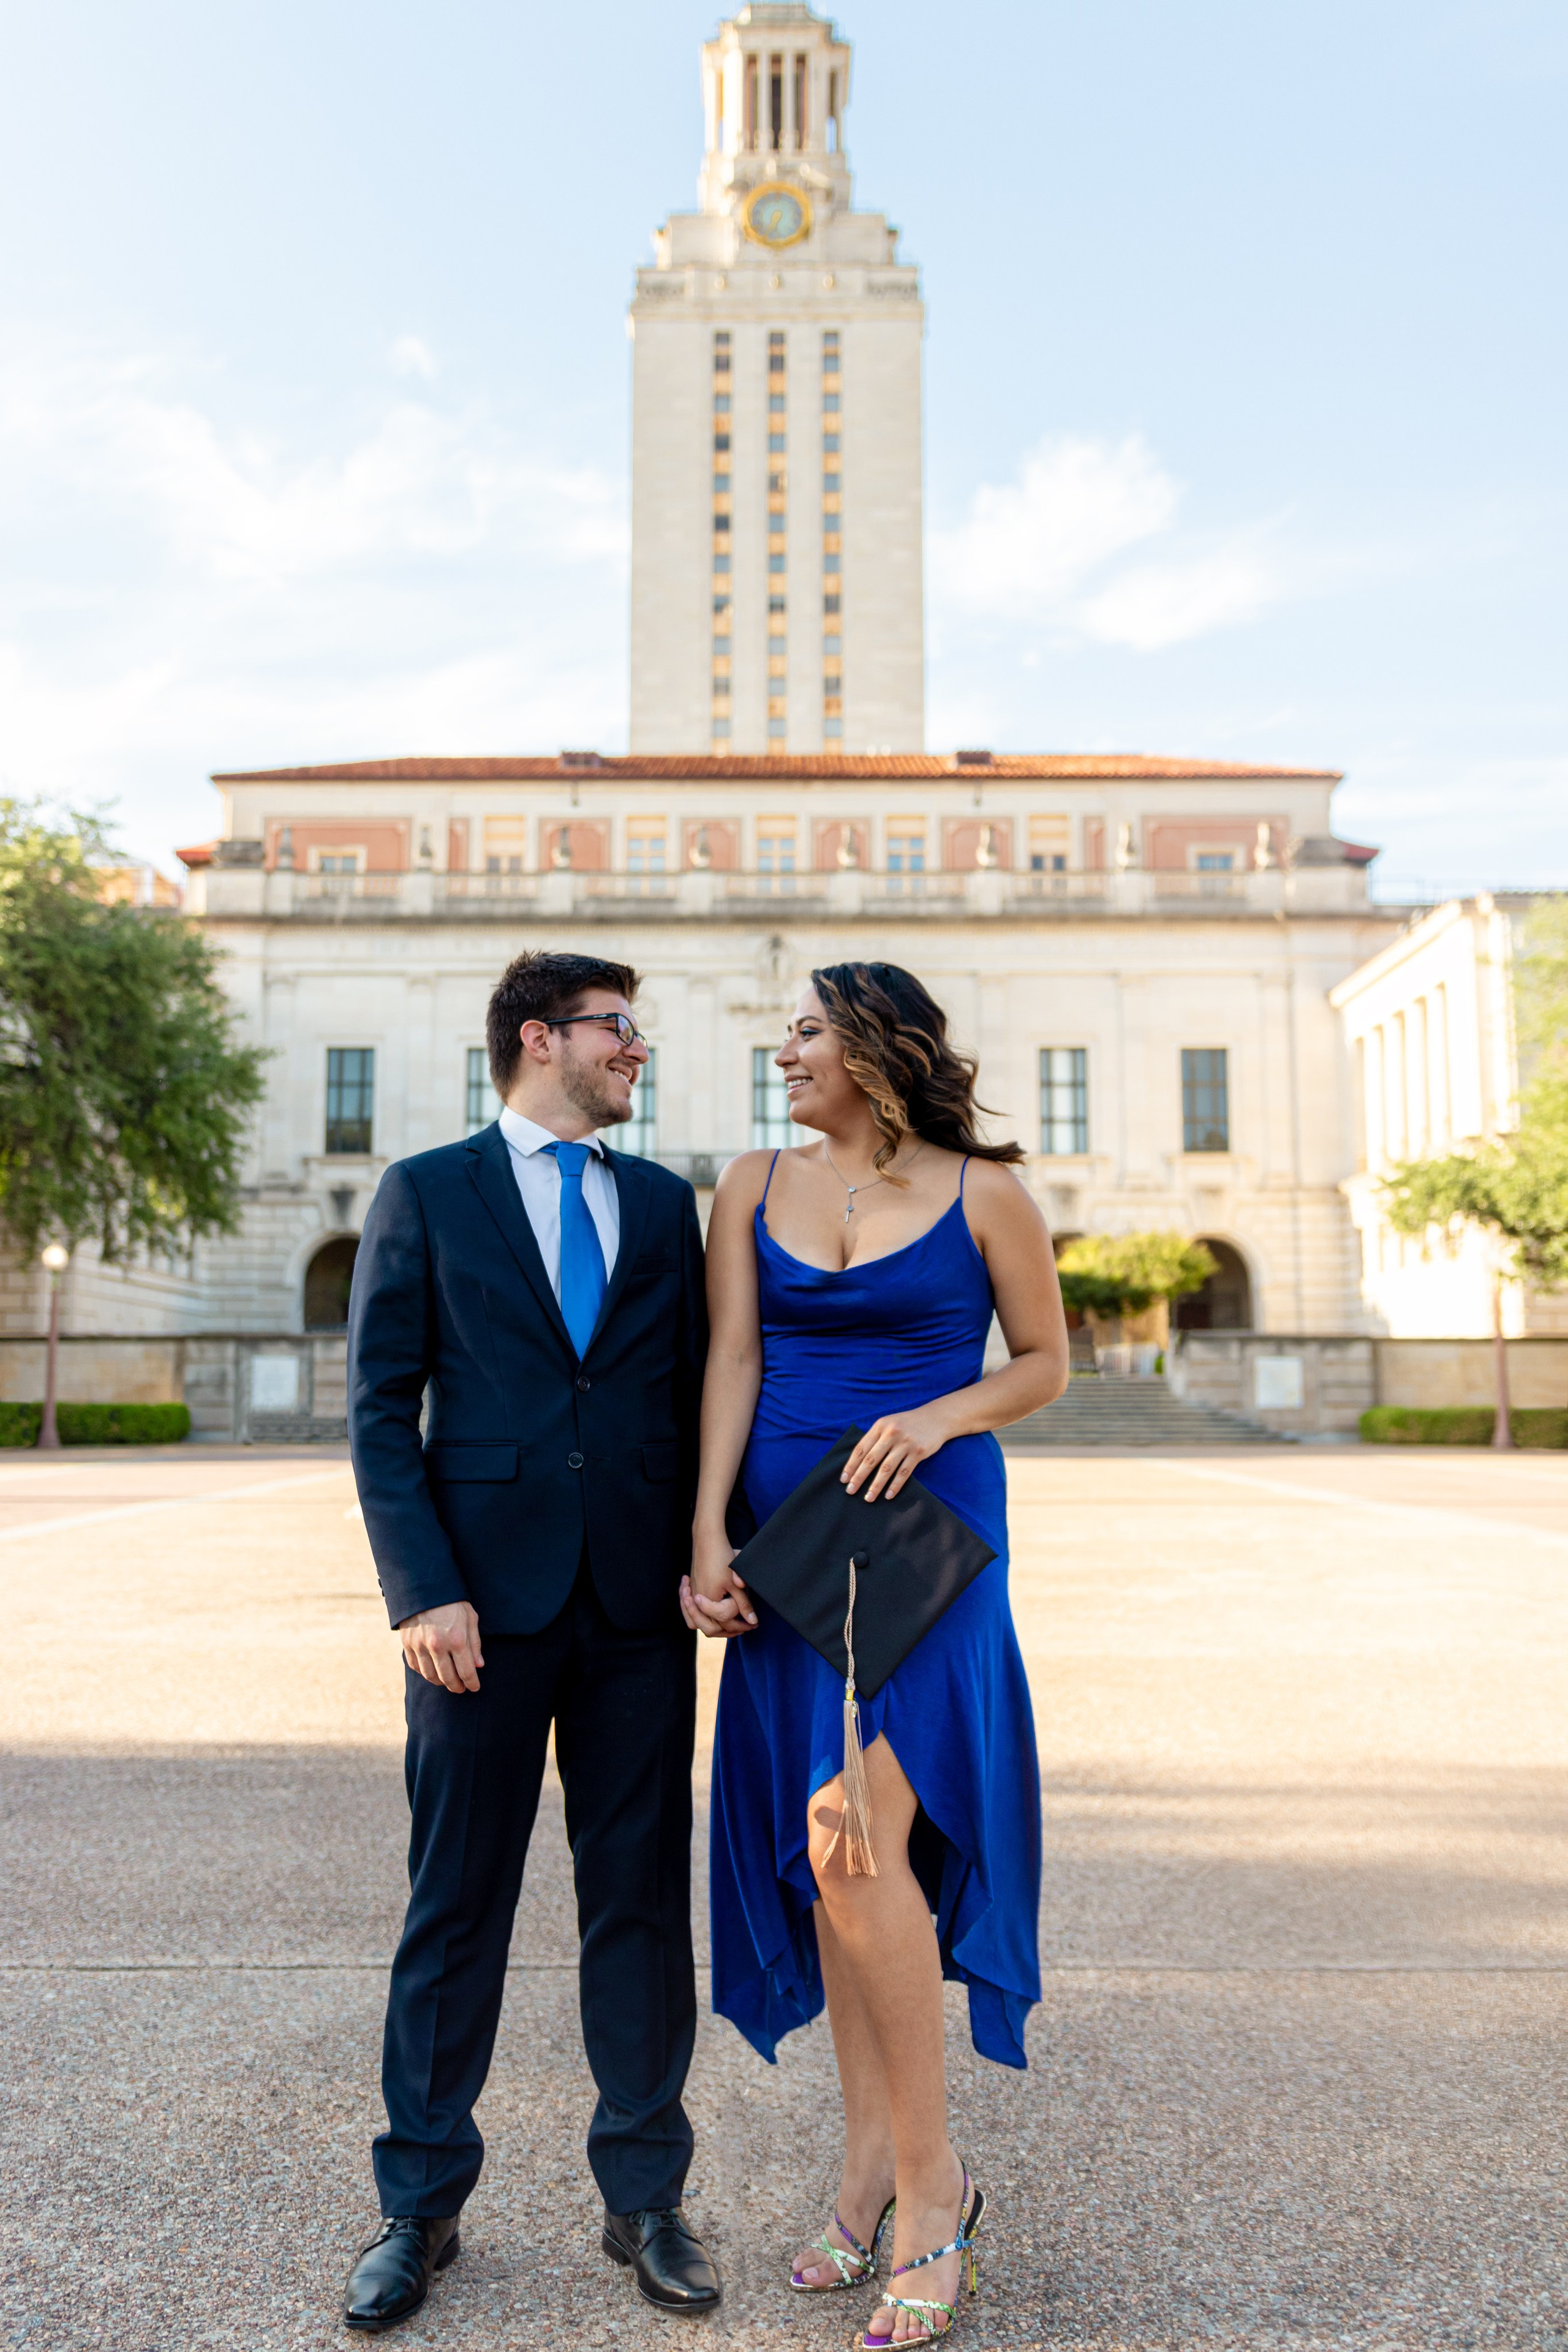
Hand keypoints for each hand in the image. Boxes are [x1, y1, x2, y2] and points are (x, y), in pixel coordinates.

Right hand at [399, 1600, 483, 1691]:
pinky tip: (432, 1672)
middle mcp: (437, 1645)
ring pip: (431, 1676)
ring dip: (441, 1682)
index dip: (472, 1683)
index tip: (475, 1688)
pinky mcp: (407, 1644)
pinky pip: (416, 1667)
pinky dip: (425, 1673)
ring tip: (448, 1681)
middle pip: (448, 1678)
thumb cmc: (452, 1602)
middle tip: (461, 1688)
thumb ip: (474, 1643)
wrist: (424, 1587)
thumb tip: (478, 1665)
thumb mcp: (470, 1617)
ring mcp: (420, 1646)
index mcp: (456, 1639)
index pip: (466, 1671)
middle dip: (457, 1687)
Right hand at [680, 1522, 757, 1639]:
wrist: (707, 1540)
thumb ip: (743, 1604)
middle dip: (728, 1631)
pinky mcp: (691, 1591)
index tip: (753, 1625)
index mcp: (708, 1600)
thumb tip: (753, 1621)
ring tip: (731, 1626)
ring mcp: (692, 1596)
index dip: (741, 1625)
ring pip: (699, 1622)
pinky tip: (716, 1614)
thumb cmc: (722, 1559)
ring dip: (715, 1626)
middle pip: (709, 1627)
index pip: (724, 1621)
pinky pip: (693, 1613)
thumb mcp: (736, 1582)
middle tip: (744, 1629)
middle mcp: (697, 1601)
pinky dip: (703, 1617)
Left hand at [842, 1405, 952, 1500]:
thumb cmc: (908, 1423)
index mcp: (880, 1426)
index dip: (851, 1465)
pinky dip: (895, 1485)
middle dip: (859, 1477)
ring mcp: (906, 1443)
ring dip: (876, 1485)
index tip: (844, 1480)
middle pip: (871, 1460)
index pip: (861, 1448)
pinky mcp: (918, 1452)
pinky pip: (904, 1472)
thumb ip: (875, 1438)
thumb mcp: (889, 1423)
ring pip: (887, 1468)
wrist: (936, 1418)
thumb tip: (858, 1461)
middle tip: (850, 1491)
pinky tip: (888, 1495)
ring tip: (869, 1498)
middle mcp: (891, 1433)